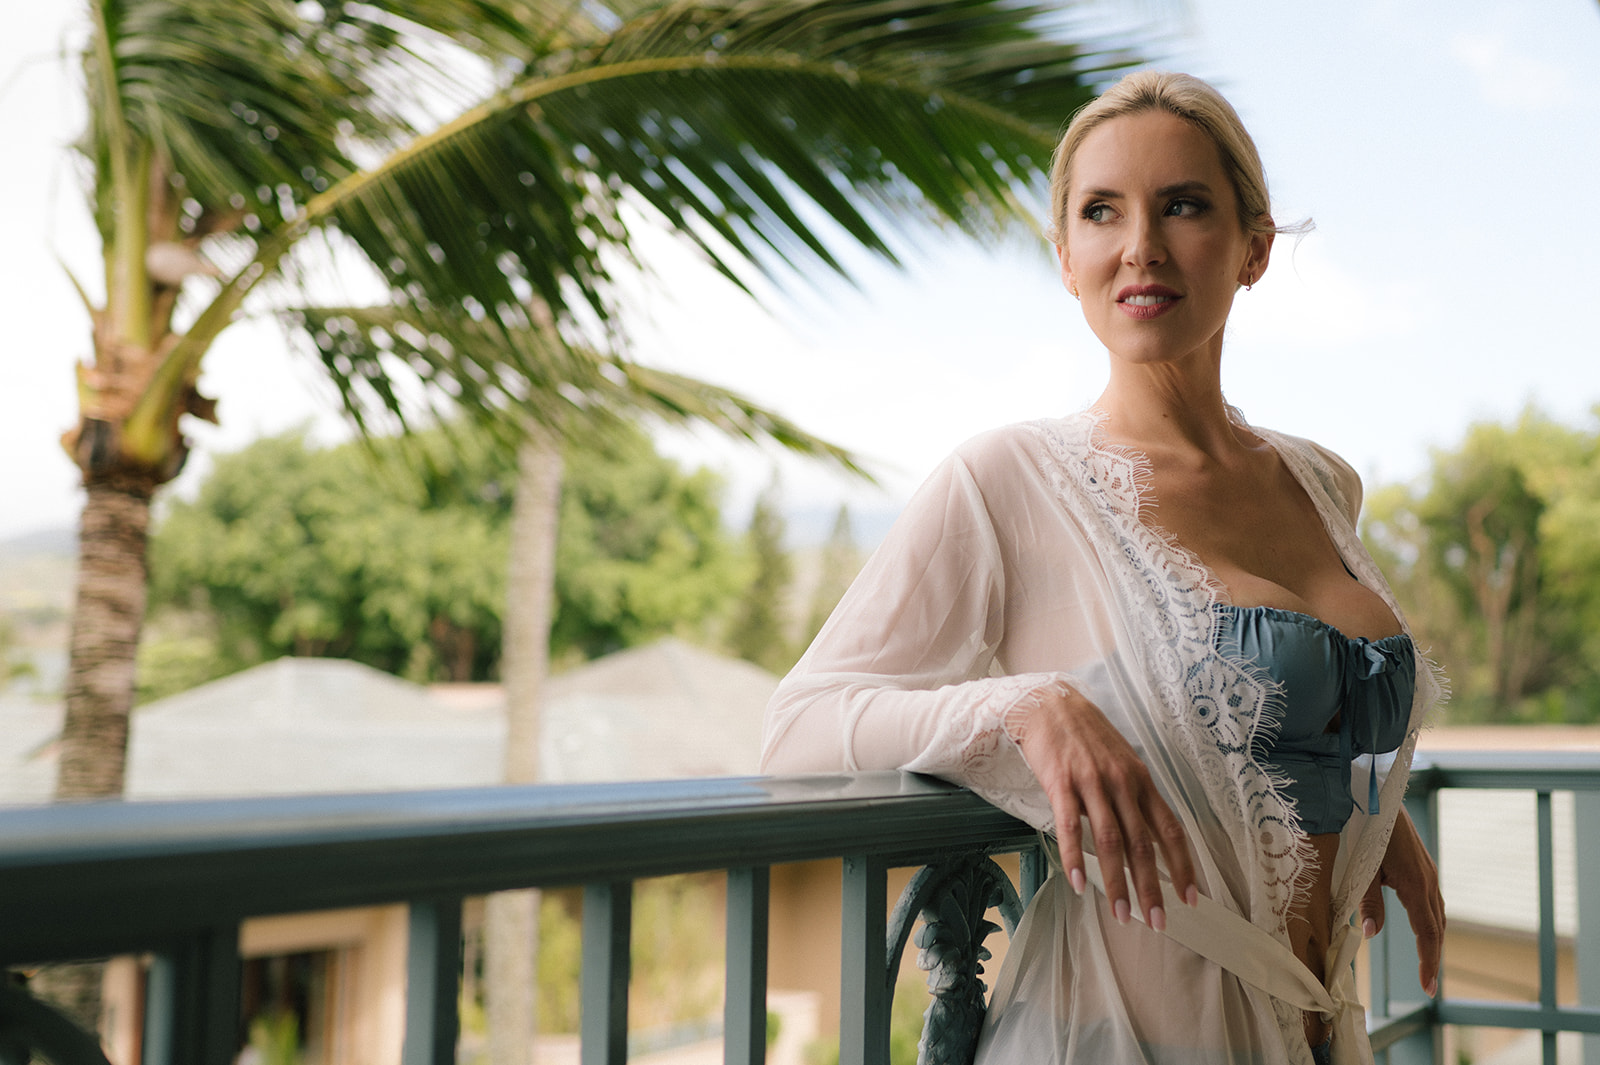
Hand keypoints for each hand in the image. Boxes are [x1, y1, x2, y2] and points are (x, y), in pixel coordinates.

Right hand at [1018, 686, 1196, 929]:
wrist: (1049, 704)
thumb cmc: (1086, 736)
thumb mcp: (1119, 762)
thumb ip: (1131, 797)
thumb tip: (1143, 838)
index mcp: (1141, 780)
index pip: (1170, 829)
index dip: (1183, 865)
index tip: (1190, 898)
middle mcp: (1122, 782)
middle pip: (1143, 843)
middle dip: (1152, 886)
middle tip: (1157, 921)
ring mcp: (1092, 782)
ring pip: (1110, 841)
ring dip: (1117, 882)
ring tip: (1122, 913)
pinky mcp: (1061, 783)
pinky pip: (1071, 827)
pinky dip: (1076, 858)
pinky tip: (1079, 884)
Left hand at [1360, 808, 1445, 995]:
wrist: (1378, 797)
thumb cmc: (1367, 831)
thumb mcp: (1364, 868)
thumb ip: (1369, 902)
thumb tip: (1371, 935)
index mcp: (1415, 886)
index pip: (1427, 934)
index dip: (1428, 962)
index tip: (1428, 988)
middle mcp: (1429, 882)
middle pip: (1437, 928)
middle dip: (1433, 957)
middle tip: (1429, 984)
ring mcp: (1429, 873)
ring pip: (1437, 915)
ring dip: (1434, 940)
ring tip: (1427, 963)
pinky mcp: (1424, 866)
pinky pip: (1433, 901)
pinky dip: (1432, 921)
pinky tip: (1424, 928)